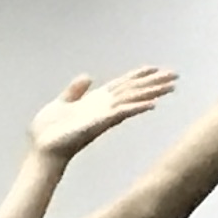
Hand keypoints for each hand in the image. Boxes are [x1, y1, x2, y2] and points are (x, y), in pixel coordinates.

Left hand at [26, 65, 179, 161]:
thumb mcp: (61, 103)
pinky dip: (135, 108)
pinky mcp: (98, 124)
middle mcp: (104, 107)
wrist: (42, 149)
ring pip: (132, 100)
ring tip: (171, 87)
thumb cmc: (48, 131)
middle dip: (153, 83)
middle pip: (133, 91)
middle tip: (175, 76)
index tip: (154, 68)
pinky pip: (121, 114)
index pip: (121, 85)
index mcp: (95, 101)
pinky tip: (151, 105)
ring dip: (152, 93)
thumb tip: (87, 76)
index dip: (137, 75)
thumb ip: (75, 91)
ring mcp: (103, 116)